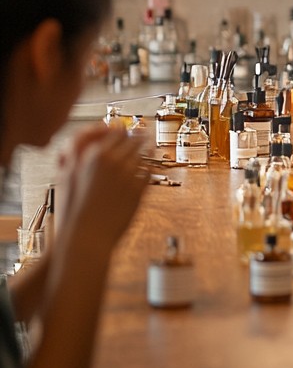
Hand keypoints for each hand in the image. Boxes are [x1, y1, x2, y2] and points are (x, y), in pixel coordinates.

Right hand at [60, 125, 147, 256]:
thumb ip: (79, 157)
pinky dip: (148, 168)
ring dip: (146, 150)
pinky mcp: (141, 189)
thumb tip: (88, 142)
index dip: (124, 131)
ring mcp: (130, 175)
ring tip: (149, 148)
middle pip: (134, 140)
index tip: (128, 130)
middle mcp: (114, 162)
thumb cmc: (74, 210)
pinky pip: (149, 172)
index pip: (117, 132)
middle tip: (143, 135)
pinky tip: (148, 168)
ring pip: (144, 155)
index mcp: (95, 155)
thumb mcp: (69, 178)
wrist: (86, 237)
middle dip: (139, 137)